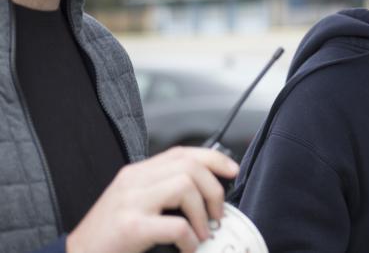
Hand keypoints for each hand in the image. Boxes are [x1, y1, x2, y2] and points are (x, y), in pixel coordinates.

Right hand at [66, 146, 238, 252]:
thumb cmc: (109, 237)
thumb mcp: (134, 204)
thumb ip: (162, 192)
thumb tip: (205, 193)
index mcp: (136, 173)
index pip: (182, 152)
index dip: (214, 159)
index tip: (232, 171)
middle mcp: (133, 182)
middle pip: (189, 167)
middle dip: (214, 190)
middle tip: (216, 215)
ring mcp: (130, 203)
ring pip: (185, 186)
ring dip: (202, 213)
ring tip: (203, 233)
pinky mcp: (129, 227)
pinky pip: (175, 224)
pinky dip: (190, 238)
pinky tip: (188, 247)